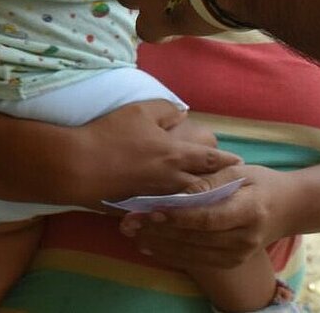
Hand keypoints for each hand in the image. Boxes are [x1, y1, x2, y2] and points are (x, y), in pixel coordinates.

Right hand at [60, 100, 239, 205]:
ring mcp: (155, 196)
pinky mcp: (139, 207)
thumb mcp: (139, 111)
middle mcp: (171, 179)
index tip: (240, 164)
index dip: (226, 160)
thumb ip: (165, 109)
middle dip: (218, 186)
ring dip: (198, 201)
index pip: (210, 159)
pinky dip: (173, 210)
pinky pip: (164, 211)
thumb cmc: (110, 134)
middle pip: (204, 186)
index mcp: (175, 154)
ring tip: (207, 201)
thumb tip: (183, 113)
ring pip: (186, 202)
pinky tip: (172, 210)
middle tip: (229, 188)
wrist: (78, 166)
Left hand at [118, 164, 298, 268]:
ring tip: (132, 233)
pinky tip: (149, 245)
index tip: (150, 211)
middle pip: (195, 238)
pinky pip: (196, 260)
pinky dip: (170, 253)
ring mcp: (239, 254)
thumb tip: (180, 190)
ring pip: (192, 252)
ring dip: (159, 244)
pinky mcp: (231, 262)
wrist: (289, 208)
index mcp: (250, 211)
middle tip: (128, 223)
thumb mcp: (238, 172)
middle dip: (158, 231)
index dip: (177, 217)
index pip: (208, 217)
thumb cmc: (259, 183)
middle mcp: (245, 238)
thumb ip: (209, 180)